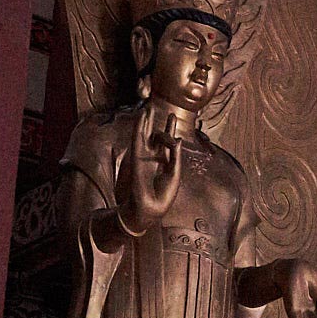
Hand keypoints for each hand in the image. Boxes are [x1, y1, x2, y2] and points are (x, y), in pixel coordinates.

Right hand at [118, 104, 180, 234]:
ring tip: (147, 107)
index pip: (167, 141)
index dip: (170, 128)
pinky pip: (137, 140)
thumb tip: (179, 140)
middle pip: (155, 135)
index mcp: (164, 161)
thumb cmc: (163, 196)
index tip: (172, 116)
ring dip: (145, 121)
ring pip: (144, 135)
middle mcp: (153, 157)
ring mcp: (144, 157)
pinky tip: (140, 118)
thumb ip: (177, 156)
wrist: (149, 209)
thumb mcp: (175, 175)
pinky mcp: (137, 159)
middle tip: (157, 107)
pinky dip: (138, 128)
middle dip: (157, 122)